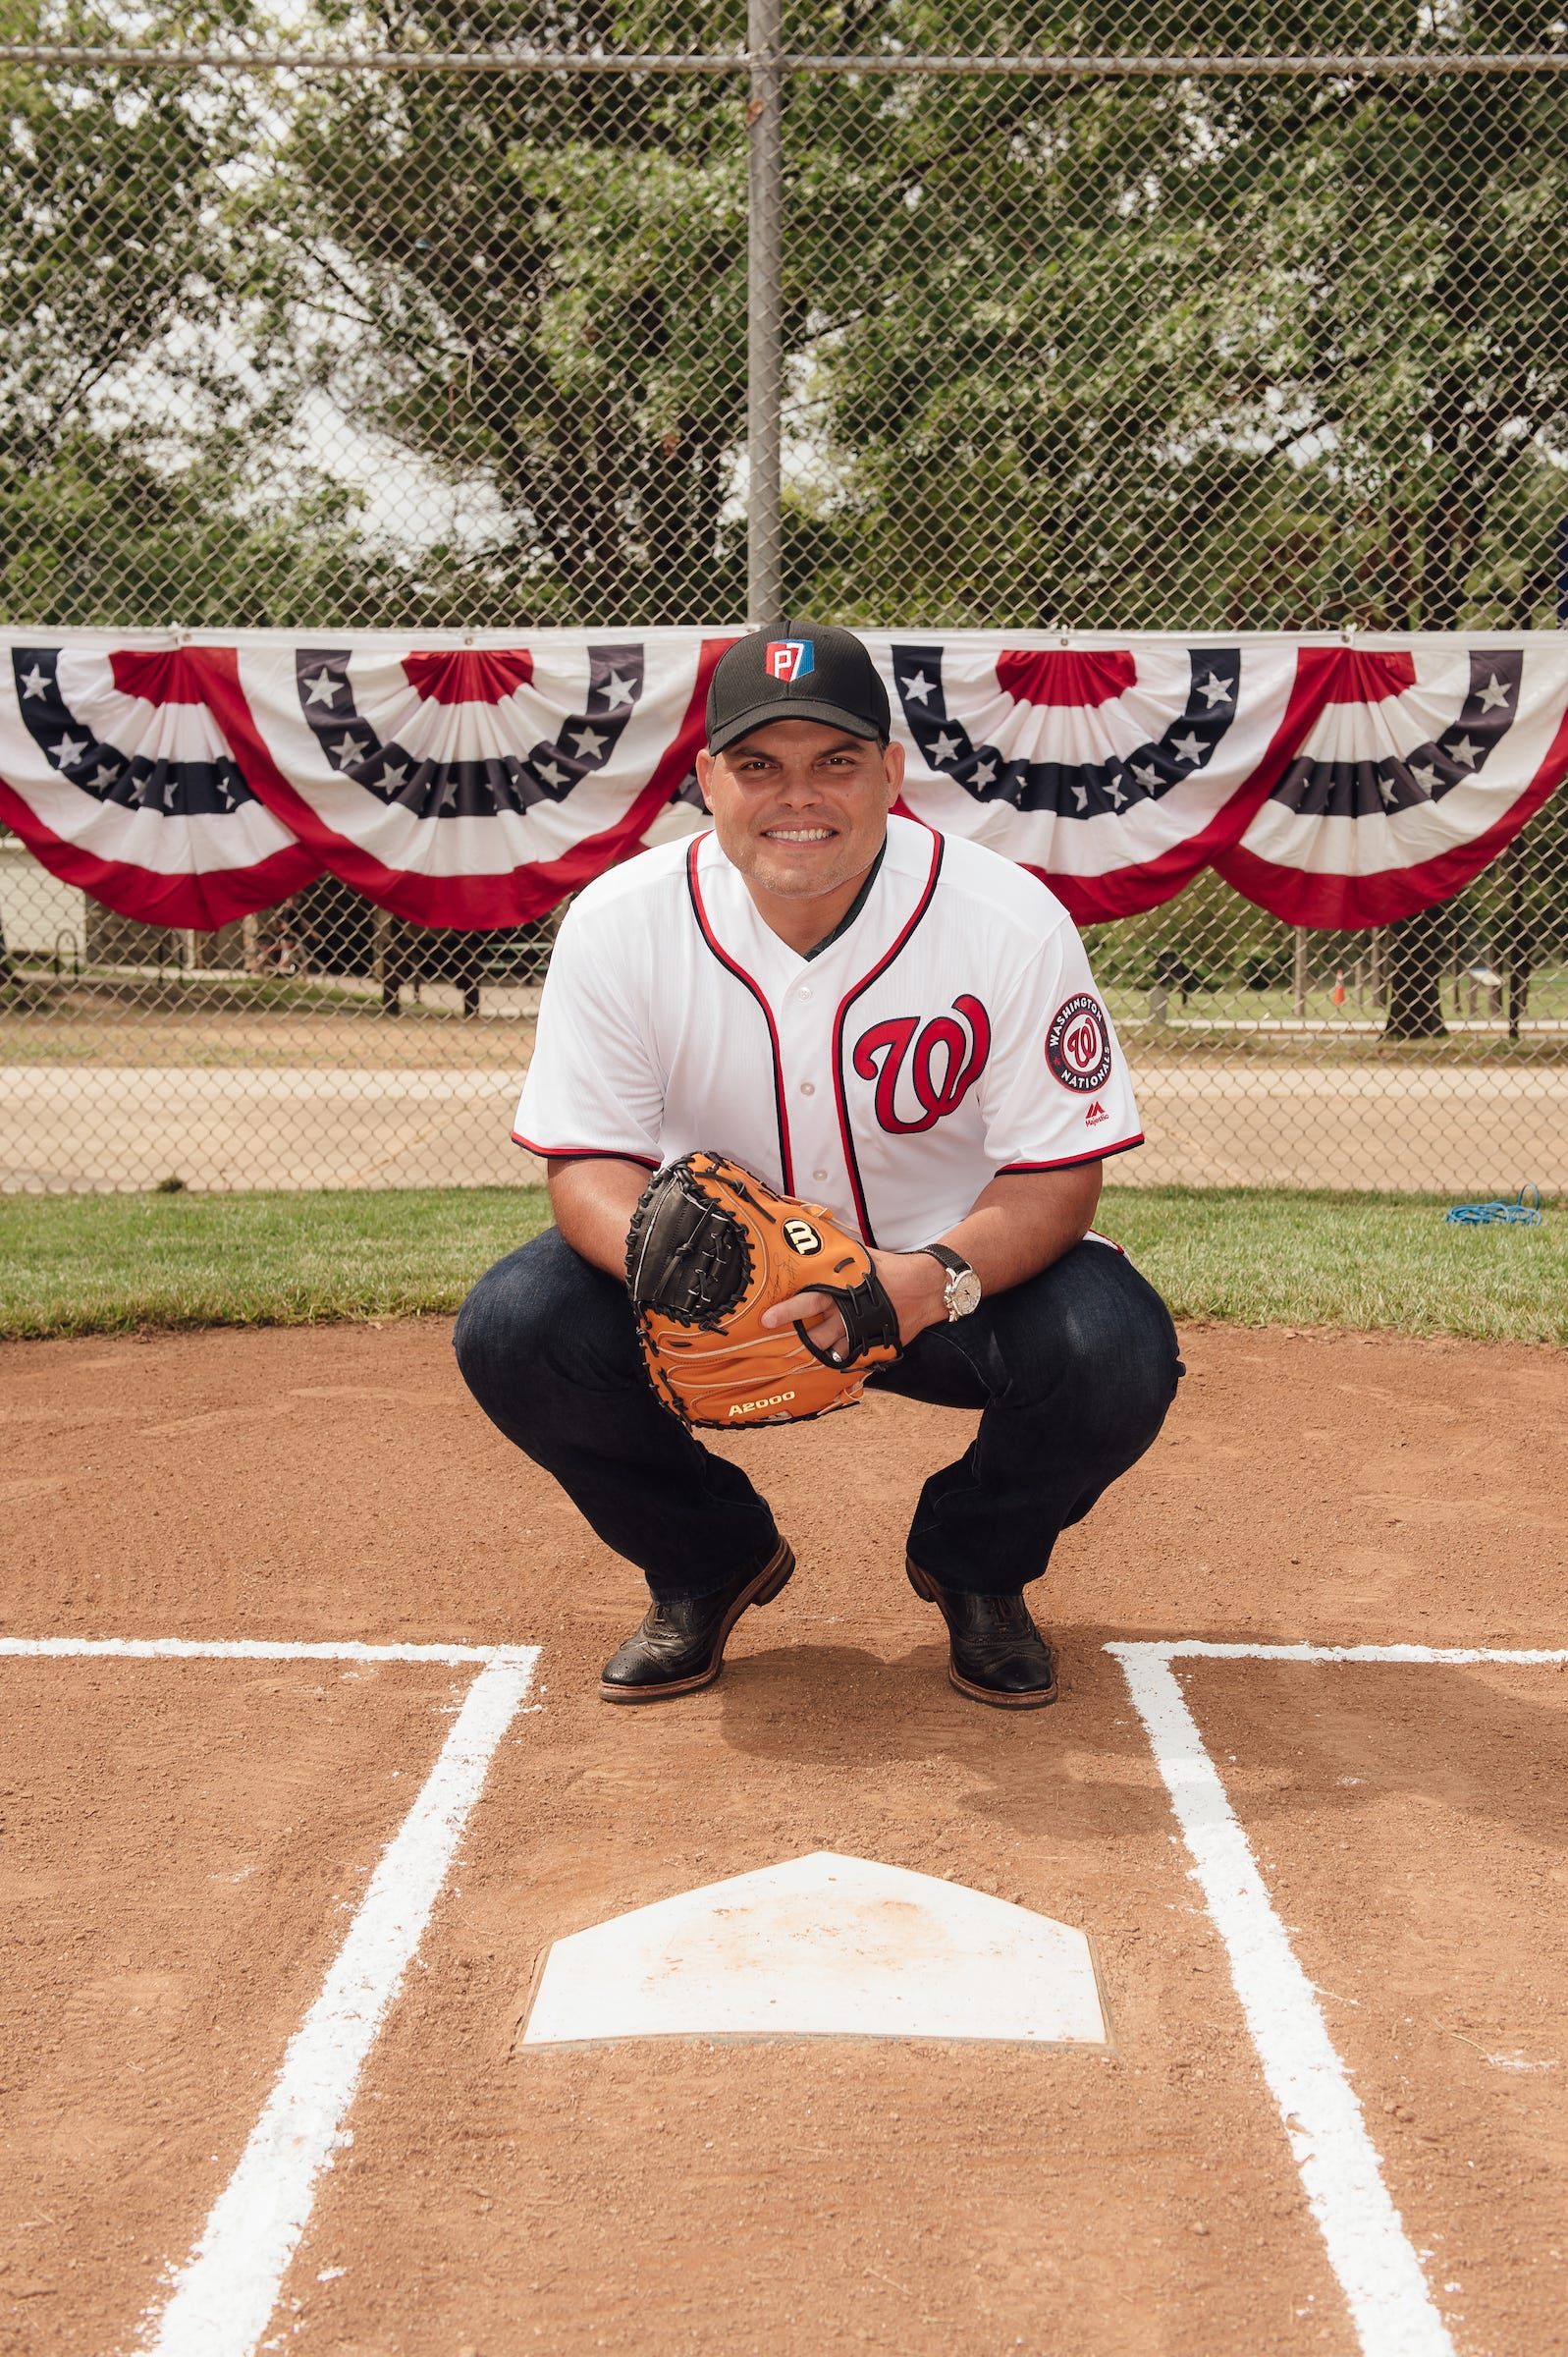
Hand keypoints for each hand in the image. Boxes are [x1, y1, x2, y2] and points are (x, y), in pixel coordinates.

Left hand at [760, 1248, 947, 1358]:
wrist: (926, 1287)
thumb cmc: (891, 1269)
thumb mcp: (861, 1256)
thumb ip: (837, 1252)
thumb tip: (814, 1233)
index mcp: (841, 1292)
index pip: (808, 1302)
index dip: (786, 1311)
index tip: (766, 1319)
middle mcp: (848, 1315)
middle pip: (817, 1333)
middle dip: (801, 1339)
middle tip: (782, 1344)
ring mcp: (862, 1332)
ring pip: (835, 1349)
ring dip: (822, 1350)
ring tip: (811, 1350)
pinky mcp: (876, 1343)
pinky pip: (855, 1355)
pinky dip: (845, 1355)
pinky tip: (837, 1354)